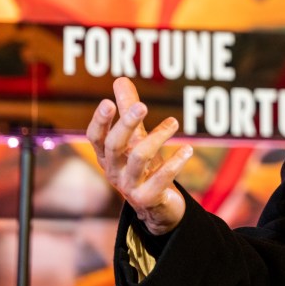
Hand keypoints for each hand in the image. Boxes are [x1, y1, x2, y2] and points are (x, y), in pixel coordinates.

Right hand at [86, 77, 192, 234]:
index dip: (100, 121)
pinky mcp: (148, 198)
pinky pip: (162, 178)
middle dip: (127, 124)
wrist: (156, 206)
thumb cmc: (144, 166)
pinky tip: (188, 149)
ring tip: (175, 122)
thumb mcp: (136, 138)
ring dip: (158, 137)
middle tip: (143, 105)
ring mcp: (130, 187)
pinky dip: (176, 162)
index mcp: (107, 156)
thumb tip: (120, 79)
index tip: (108, 102)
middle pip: (115, 146)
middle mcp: (114, 171)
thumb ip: (128, 110)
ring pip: (140, 158)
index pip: (96, 137)